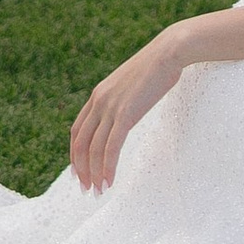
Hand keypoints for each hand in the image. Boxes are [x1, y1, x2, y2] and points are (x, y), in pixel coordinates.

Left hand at [70, 28, 189, 190]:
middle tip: (87, 189)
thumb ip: (121, 99)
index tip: (79, 172)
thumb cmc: (156, 68)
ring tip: (98, 191)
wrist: (169, 52)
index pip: (77, 131)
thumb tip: (124, 112)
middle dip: (81, 169)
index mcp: (97, 95)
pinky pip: (111, 147)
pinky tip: (110, 181)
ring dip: (94, 173)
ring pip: (94, 149)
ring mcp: (111, 107)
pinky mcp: (126, 114)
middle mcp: (98, 102)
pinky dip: (108, 167)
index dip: (75, 154)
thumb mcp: (130, 84)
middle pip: (80, 143)